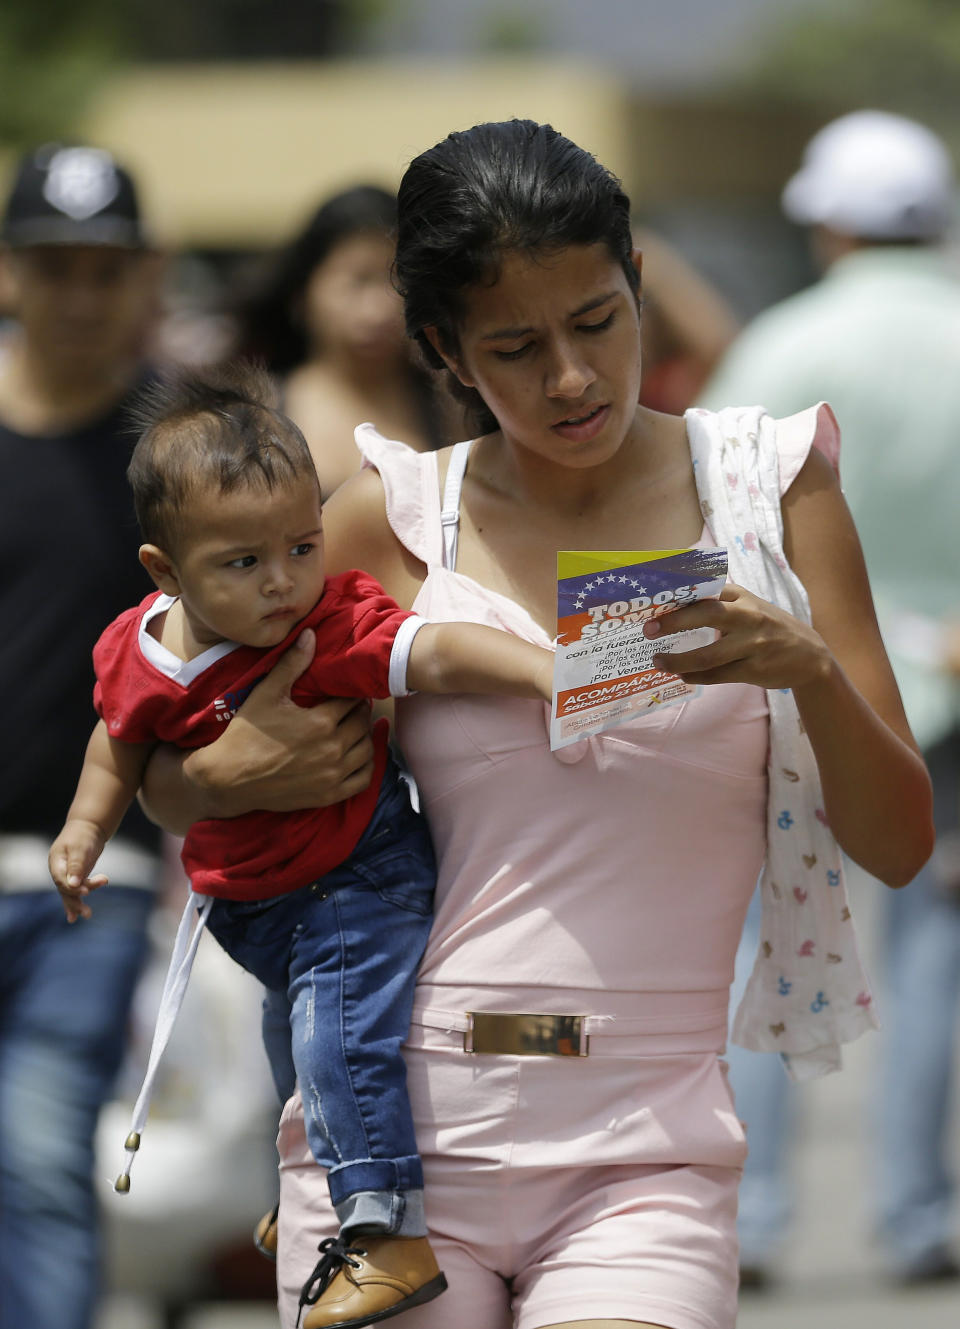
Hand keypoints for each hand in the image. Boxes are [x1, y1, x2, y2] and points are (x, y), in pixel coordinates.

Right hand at [49, 820, 107, 921]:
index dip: (72, 888)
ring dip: (78, 904)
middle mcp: (59, 870)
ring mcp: (66, 874)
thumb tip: (73, 884)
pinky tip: (75, 916)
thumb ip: (76, 865)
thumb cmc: (83, 835)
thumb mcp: (80, 848)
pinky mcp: (75, 876)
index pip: (61, 880)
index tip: (87, 891)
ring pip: (70, 892)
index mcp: (56, 862)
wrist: (88, 827)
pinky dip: (77, 901)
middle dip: (76, 901)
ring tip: (87, 915)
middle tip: (87, 913)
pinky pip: (74, 891)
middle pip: (65, 889)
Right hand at [189, 628, 376, 815]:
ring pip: (367, 750)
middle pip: (362, 723)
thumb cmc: (246, 733)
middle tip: (351, 707)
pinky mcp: (329, 795)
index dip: (352, 693)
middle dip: (359, 712)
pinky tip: (359, 755)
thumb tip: (311, 634)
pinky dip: (367, 766)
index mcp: (320, 722)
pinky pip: (363, 780)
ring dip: (365, 736)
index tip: (347, 690)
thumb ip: (292, 664)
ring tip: (354, 727)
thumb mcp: (267, 694)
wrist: (229, 778)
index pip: (352, 701)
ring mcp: (333, 775)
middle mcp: (332, 749)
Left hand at [643, 583, 831, 689]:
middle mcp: (749, 617)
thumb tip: (676, 603)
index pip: (706, 591)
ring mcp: (754, 644)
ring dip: (678, 660)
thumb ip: (720, 602)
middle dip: (674, 622)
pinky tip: (682, 675)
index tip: (653, 602)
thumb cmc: (770, 627)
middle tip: (649, 630)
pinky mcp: (755, 670)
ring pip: (708, 655)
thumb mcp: (750, 606)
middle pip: (707, 615)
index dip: (678, 596)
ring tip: (659, 661)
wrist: (811, 657)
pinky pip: (718, 676)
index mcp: (743, 597)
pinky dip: (696, 676)